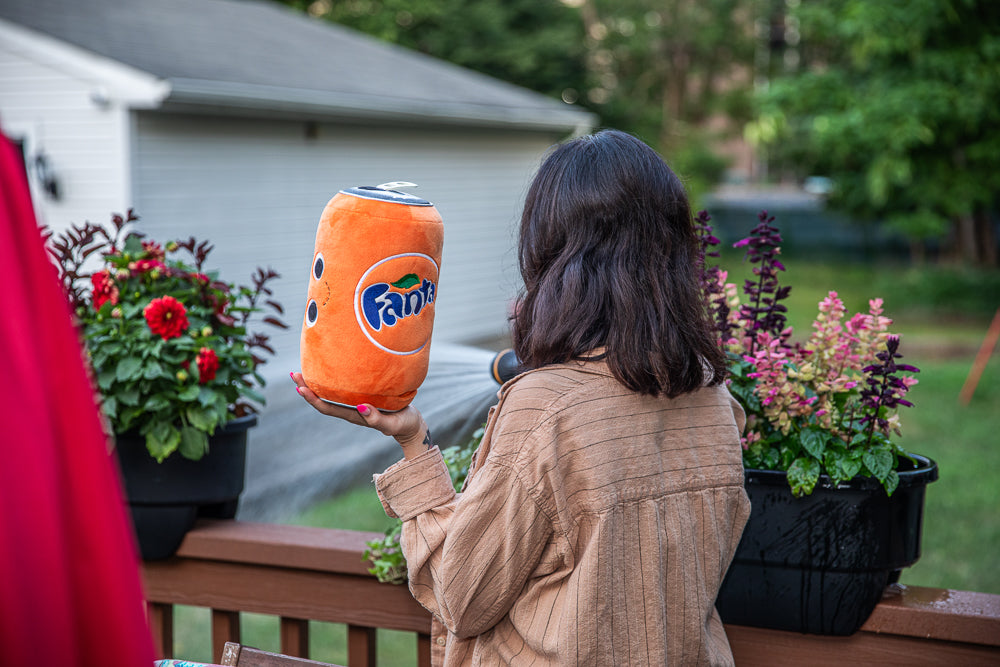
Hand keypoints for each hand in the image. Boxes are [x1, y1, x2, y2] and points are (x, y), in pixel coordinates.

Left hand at [290, 372, 430, 458]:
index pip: (327, 408)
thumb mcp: (393, 424)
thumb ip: (377, 419)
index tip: (300, 388)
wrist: (410, 425)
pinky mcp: (361, 396)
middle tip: (294, 373)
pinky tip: (328, 367)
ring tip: (302, 369)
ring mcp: (354, 403)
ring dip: (314, 382)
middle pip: (322, 399)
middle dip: (307, 387)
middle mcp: (349, 409)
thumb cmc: (403, 423)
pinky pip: (341, 387)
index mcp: (353, 415)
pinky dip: (330, 378)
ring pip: (329, 392)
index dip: (312, 399)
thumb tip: (360, 408)